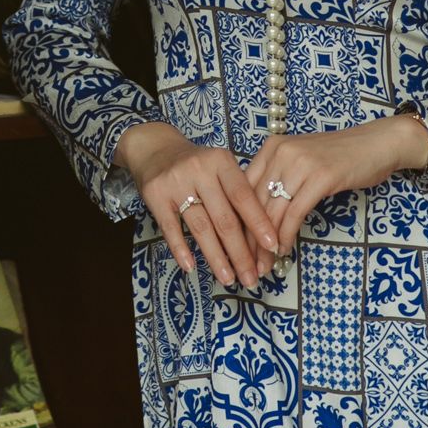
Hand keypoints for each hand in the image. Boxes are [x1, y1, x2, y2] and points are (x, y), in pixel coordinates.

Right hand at [113, 123, 282, 285]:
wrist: (155, 148)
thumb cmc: (196, 164)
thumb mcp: (219, 167)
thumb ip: (237, 193)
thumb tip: (260, 236)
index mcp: (221, 161)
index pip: (244, 197)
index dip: (259, 223)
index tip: (272, 248)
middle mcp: (199, 170)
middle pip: (224, 218)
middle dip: (240, 252)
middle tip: (251, 278)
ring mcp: (176, 183)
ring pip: (201, 227)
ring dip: (216, 257)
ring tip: (228, 279)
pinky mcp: (155, 196)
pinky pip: (170, 228)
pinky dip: (181, 249)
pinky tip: (191, 268)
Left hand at [243, 117, 427, 257]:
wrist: (377, 144)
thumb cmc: (340, 157)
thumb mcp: (302, 162)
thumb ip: (279, 179)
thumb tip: (258, 216)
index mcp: (272, 147)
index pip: (243, 189)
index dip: (237, 221)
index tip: (236, 246)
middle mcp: (281, 152)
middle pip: (254, 203)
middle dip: (249, 238)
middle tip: (247, 264)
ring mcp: (301, 163)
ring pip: (272, 211)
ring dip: (266, 243)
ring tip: (264, 265)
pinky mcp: (320, 177)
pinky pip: (295, 213)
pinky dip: (286, 235)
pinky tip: (284, 249)